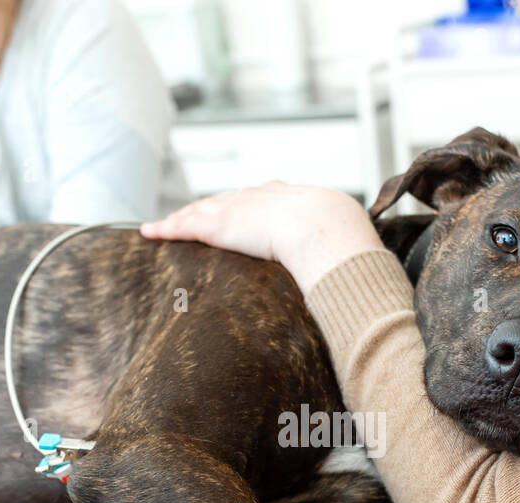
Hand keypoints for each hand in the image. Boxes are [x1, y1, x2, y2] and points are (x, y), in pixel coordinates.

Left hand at [140, 182, 385, 293]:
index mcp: (296, 200)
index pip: (265, 199)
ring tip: (165, 226)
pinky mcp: (220, 224)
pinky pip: (186, 224)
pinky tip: (150, 232)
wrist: (328, 232)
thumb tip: (368, 289)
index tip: (242, 211)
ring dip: (183, 217)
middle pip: (229, 199)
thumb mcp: (350, 248)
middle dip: (211, 207)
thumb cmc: (345, 244)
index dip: (249, 206)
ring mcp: (240, 208)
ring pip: (203, 209)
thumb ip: (348, 266)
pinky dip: (167, 228)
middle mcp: (264, 197)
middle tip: (195, 215)